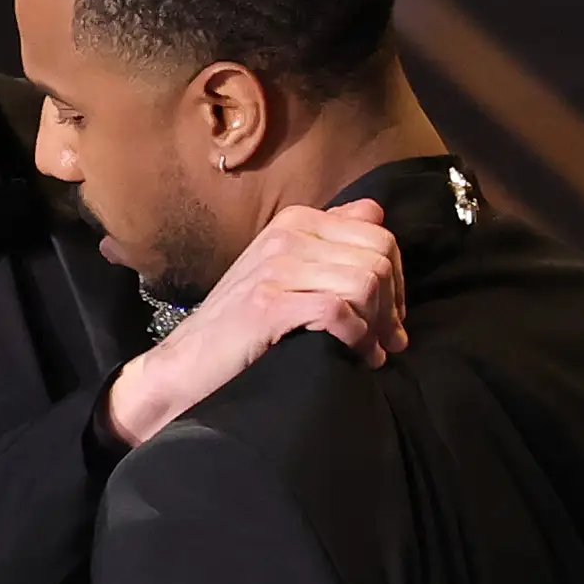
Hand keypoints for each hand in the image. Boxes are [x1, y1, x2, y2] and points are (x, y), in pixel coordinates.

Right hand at [104, 199, 406, 446]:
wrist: (186, 366)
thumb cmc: (242, 328)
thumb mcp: (286, 273)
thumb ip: (330, 242)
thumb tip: (377, 217)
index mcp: (296, 222)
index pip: (379, 235)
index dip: (398, 280)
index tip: (391, 317)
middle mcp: (288, 235)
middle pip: (379, 259)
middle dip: (393, 305)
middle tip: (389, 341)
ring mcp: (276, 267)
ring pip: (365, 283)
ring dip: (378, 325)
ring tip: (371, 353)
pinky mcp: (269, 303)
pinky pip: (339, 310)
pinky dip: (357, 337)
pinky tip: (354, 355)